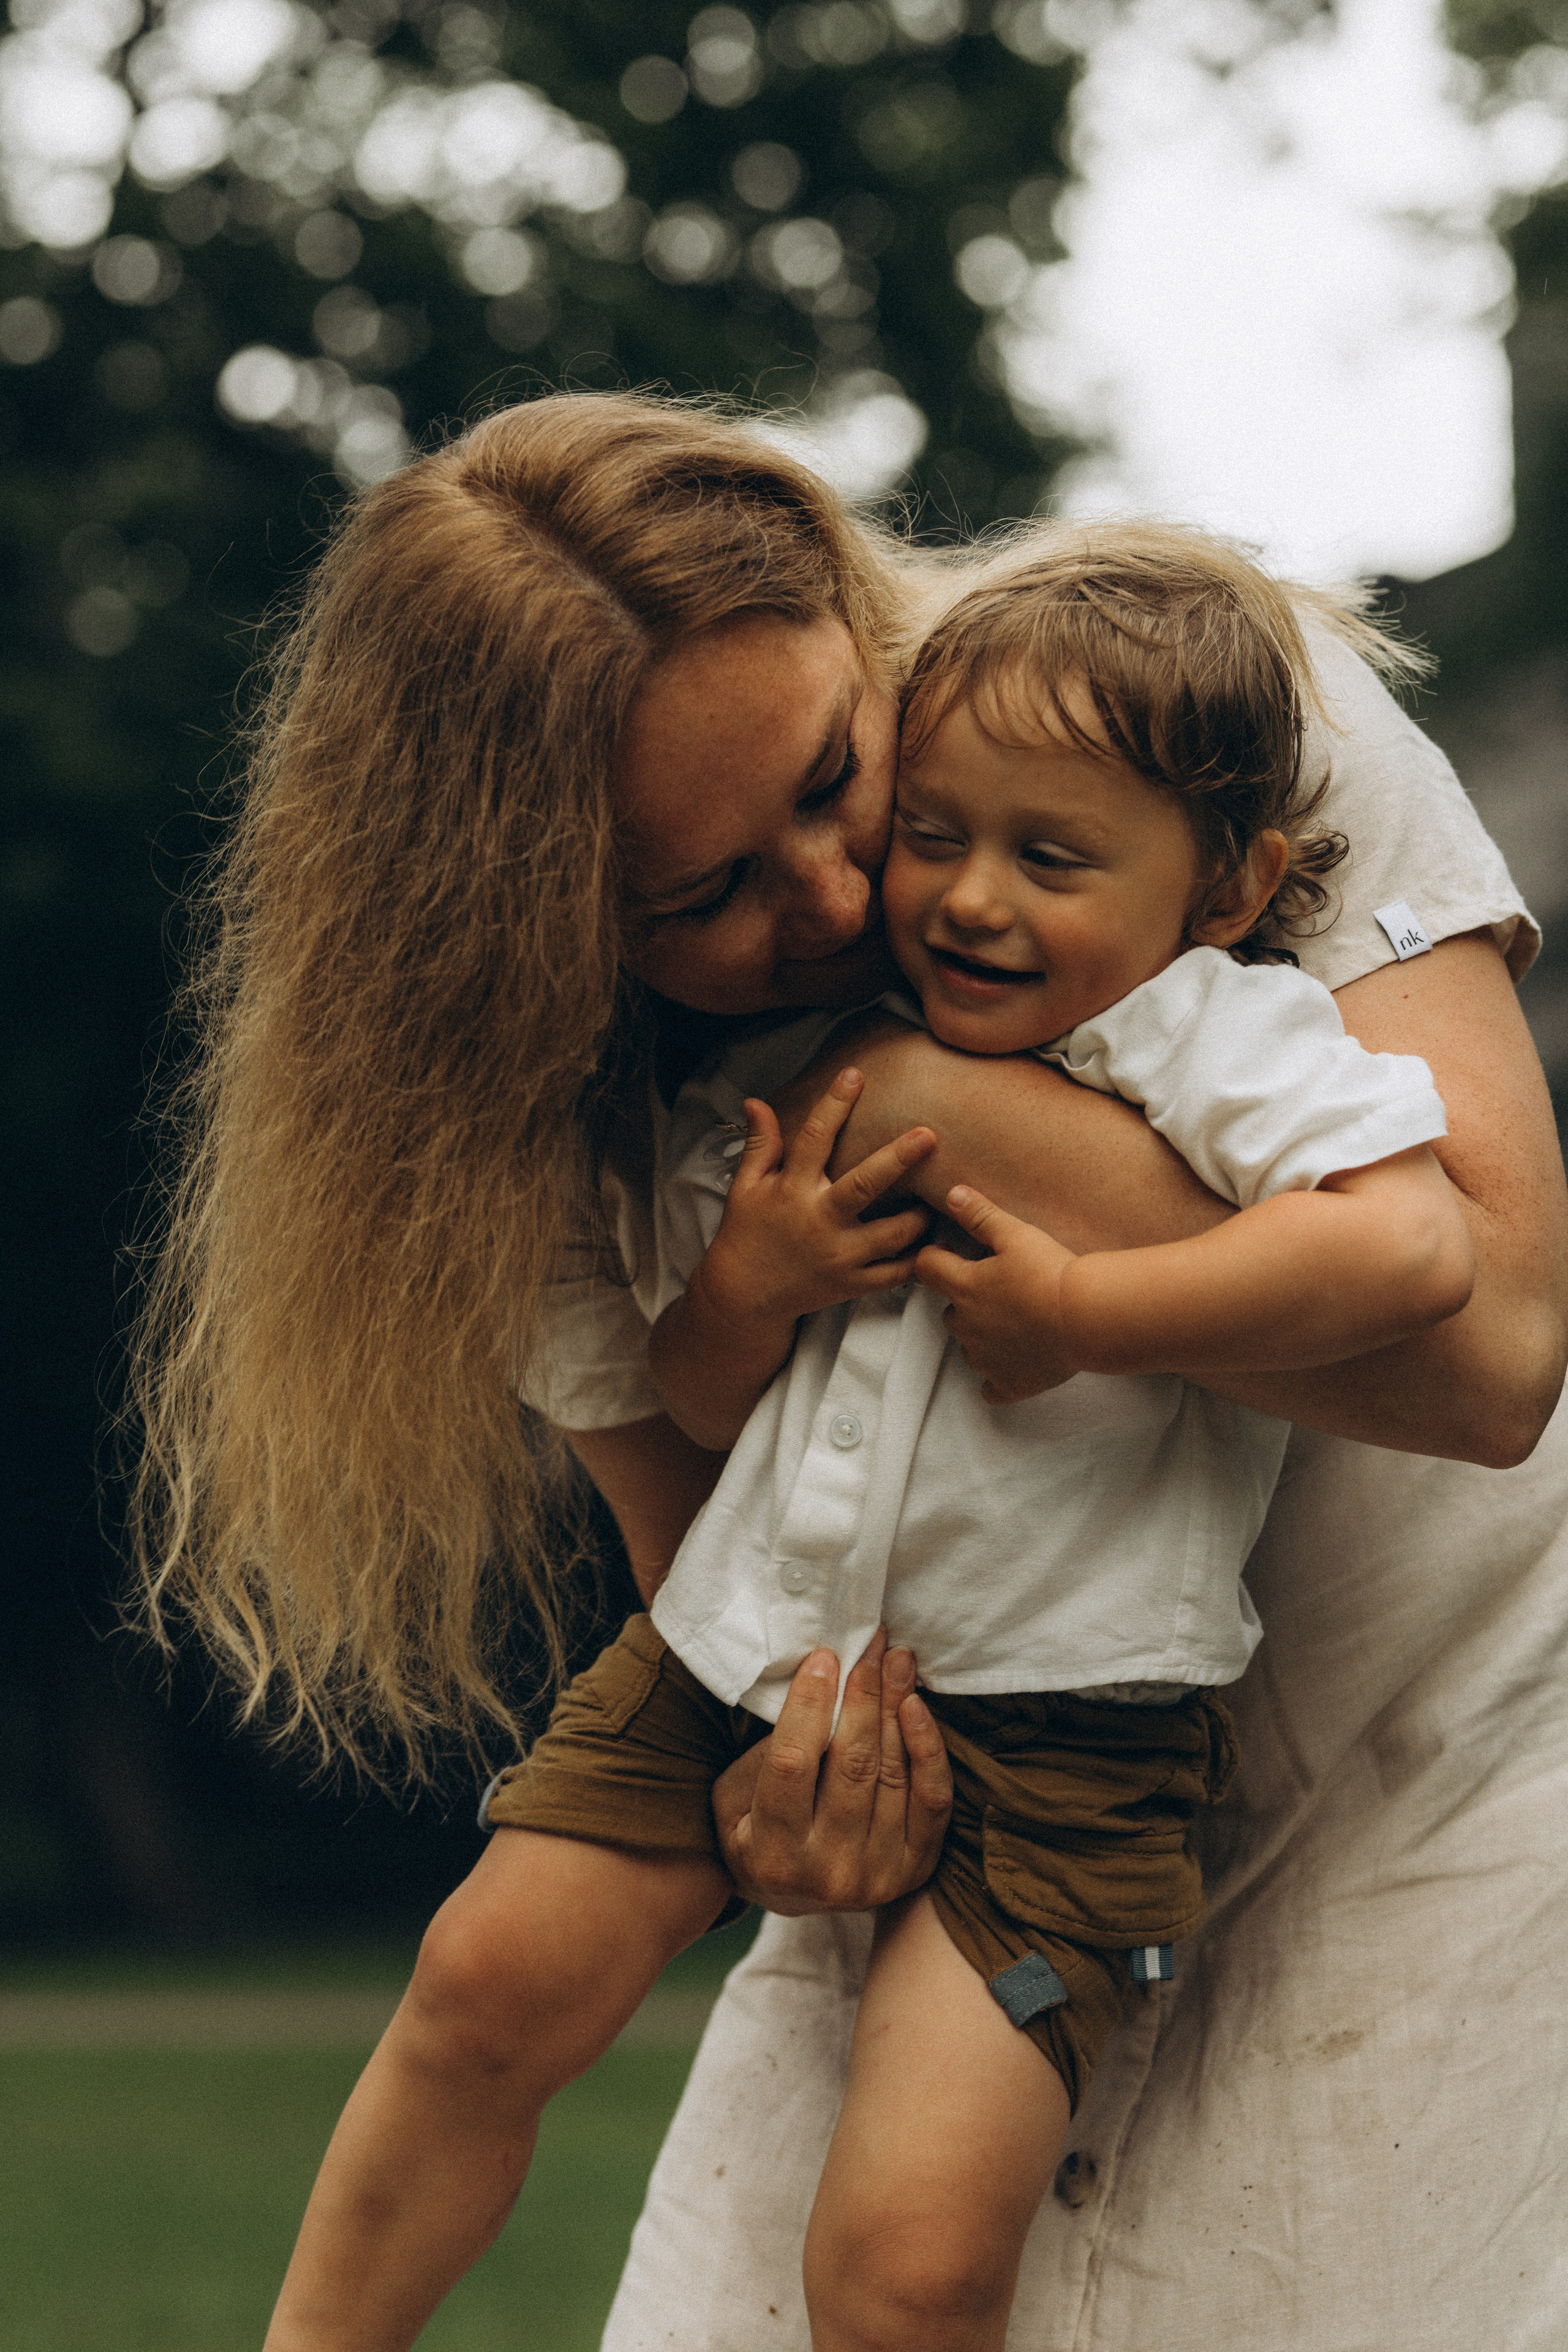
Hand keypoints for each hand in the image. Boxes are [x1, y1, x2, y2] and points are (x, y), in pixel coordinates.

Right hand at [697, 1067, 935, 1326]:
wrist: (744, 1296)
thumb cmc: (746, 1234)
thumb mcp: (745, 1187)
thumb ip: (760, 1145)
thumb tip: (756, 1101)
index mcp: (792, 1191)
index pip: (814, 1139)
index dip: (833, 1105)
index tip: (854, 1075)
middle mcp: (819, 1221)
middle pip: (864, 1185)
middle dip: (898, 1158)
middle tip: (928, 1135)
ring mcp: (839, 1256)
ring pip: (891, 1234)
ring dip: (919, 1215)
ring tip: (940, 1197)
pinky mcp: (851, 1285)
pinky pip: (894, 1273)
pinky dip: (917, 1260)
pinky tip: (933, 1242)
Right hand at [712, 1630, 952, 1913]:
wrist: (795, 1895)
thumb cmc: (757, 1828)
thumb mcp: (737, 1795)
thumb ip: (768, 1752)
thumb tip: (819, 1684)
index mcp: (772, 1855)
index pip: (792, 1765)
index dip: (809, 1705)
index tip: (824, 1657)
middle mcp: (828, 1872)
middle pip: (851, 1765)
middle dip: (862, 1695)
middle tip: (870, 1647)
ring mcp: (876, 1875)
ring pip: (893, 1774)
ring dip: (896, 1706)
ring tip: (896, 1660)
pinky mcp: (914, 1870)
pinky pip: (932, 1799)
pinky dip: (928, 1749)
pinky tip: (916, 1706)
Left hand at [915, 1184, 1082, 1403]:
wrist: (1089, 1318)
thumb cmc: (1052, 1271)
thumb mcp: (1016, 1234)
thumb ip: (981, 1215)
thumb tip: (952, 1194)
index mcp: (964, 1286)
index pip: (926, 1268)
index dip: (935, 1258)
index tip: (952, 1255)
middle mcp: (966, 1326)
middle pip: (949, 1311)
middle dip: (966, 1300)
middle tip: (1002, 1289)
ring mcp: (985, 1359)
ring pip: (970, 1347)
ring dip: (984, 1335)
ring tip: (1019, 1321)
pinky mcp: (1008, 1384)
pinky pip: (991, 1386)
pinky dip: (1000, 1375)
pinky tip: (1019, 1361)